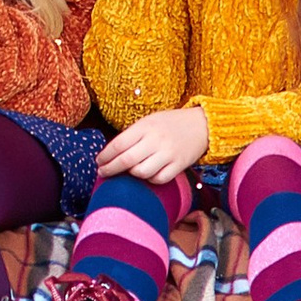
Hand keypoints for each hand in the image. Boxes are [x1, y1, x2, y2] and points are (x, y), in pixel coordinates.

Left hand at [96, 104, 213, 186]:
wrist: (202, 125)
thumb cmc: (171, 123)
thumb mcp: (150, 121)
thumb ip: (133, 135)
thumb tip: (111, 153)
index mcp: (146, 126)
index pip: (118, 144)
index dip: (105, 156)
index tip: (99, 162)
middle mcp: (156, 140)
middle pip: (126, 160)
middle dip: (111, 169)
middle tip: (103, 173)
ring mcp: (168, 154)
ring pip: (142, 172)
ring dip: (131, 175)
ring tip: (128, 172)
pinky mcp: (179, 165)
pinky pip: (159, 179)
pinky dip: (150, 180)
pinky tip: (147, 175)